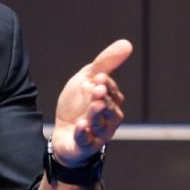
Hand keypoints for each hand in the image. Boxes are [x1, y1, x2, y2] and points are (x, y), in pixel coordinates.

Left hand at [51, 39, 131, 165]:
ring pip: (102, 126)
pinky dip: (84, 134)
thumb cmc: (78, 104)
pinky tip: (80, 125)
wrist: (62, 131)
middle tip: (97, 90)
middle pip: (111, 111)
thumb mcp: (87, 78)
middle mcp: (109, 120)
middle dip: (105, 100)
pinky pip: (86, 141)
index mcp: (111, 102)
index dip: (108, 86)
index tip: (100, 77)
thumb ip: (105, 63)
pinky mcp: (84, 145)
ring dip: (98, 115)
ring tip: (93, 105)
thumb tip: (127, 44)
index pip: (113, 93)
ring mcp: (98, 134)